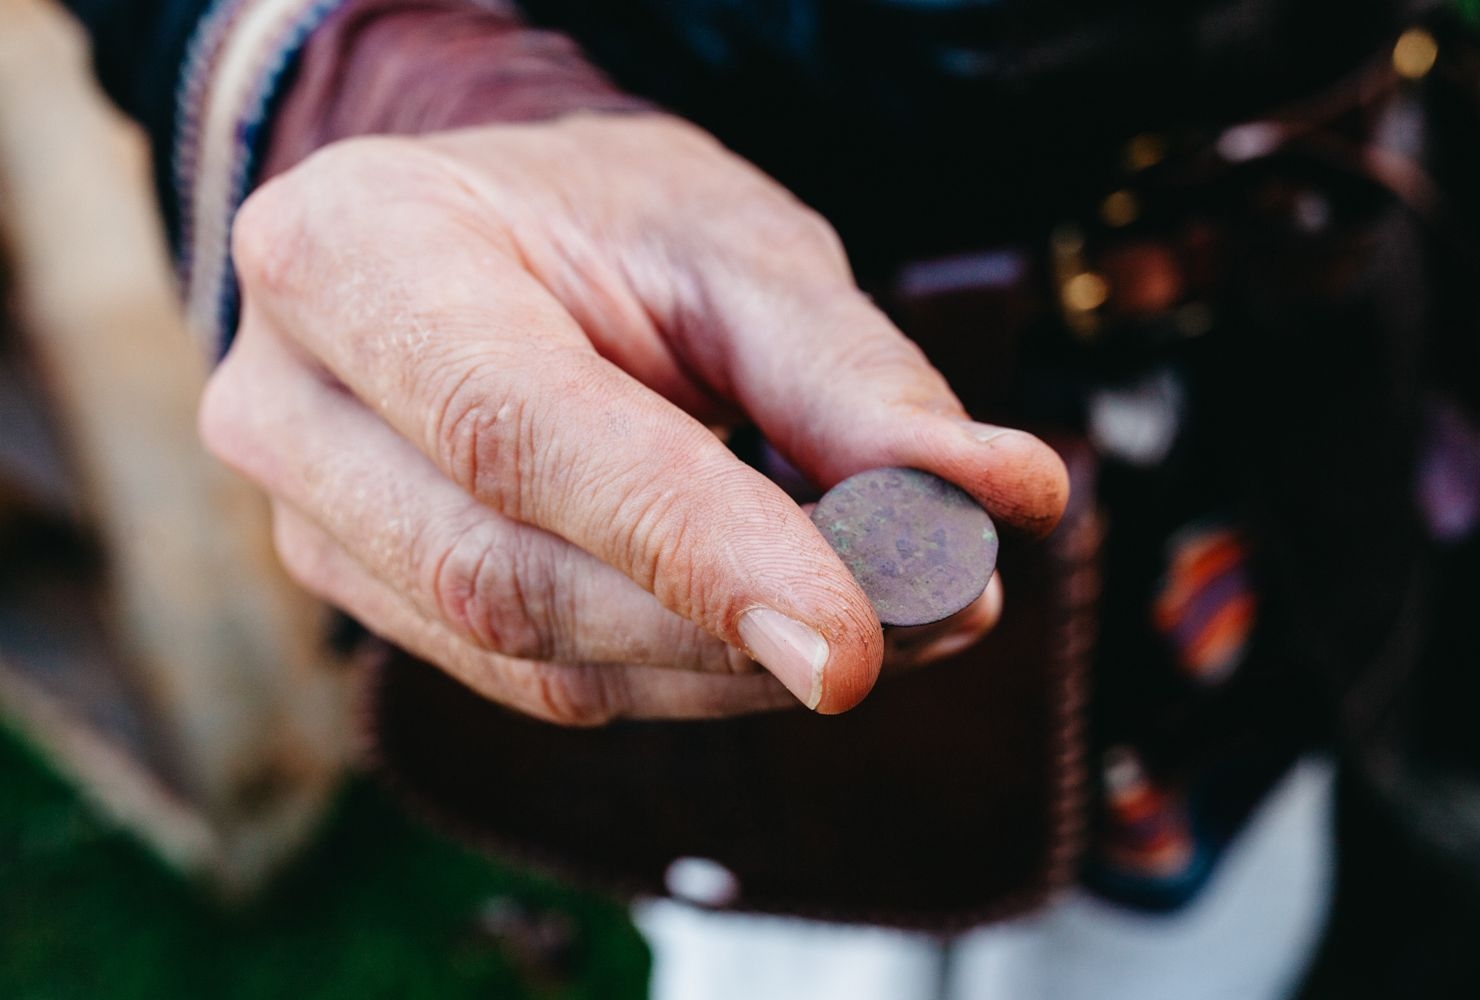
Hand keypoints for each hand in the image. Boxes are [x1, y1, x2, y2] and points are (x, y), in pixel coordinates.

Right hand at [200, 112, 1067, 724]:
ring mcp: (314, 522)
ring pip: (530, 659)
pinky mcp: (379, 603)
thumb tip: (1001, 495)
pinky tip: (798, 632)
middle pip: (505, 578)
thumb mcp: (736, 248)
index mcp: (350, 254)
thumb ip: (852, 377)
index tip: (856, 638)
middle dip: (730, 629)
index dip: (691, 547)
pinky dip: (694, 675)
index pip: (515, 432)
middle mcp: (292, 405)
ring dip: (733, 668)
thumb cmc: (607, 217)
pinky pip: (545, 685)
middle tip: (932, 620)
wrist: (494, 240)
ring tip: (903, 617)